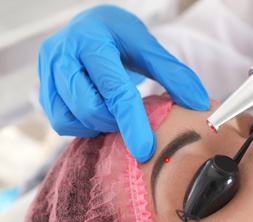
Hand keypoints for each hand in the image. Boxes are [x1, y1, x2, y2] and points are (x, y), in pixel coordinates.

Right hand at [38, 4, 208, 161]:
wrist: (90, 27)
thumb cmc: (119, 37)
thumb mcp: (147, 47)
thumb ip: (173, 74)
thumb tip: (199, 103)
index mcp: (92, 41)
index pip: (114, 89)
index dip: (132, 123)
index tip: (146, 150)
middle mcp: (62, 55)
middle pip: (88, 108)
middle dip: (114, 121)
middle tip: (129, 114)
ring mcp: (46, 72)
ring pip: (69, 119)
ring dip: (97, 124)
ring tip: (111, 110)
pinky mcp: (41, 87)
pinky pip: (59, 121)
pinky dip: (81, 125)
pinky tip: (96, 112)